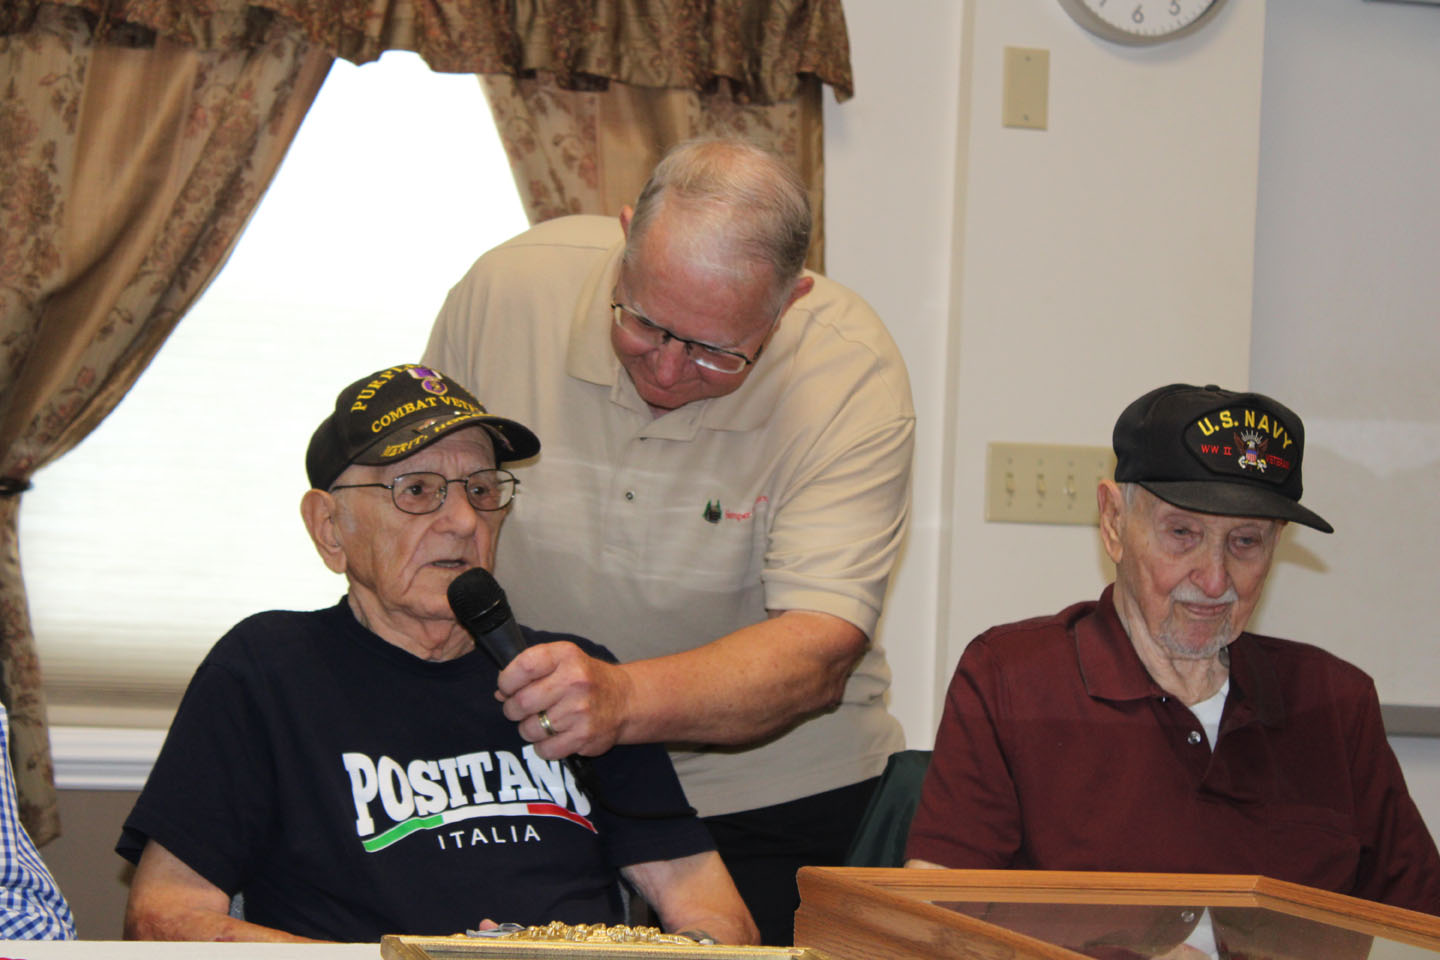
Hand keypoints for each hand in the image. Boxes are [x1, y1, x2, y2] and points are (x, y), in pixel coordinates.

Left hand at [495, 642, 633, 759]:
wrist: (625, 700)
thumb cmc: (586, 678)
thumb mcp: (562, 660)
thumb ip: (531, 670)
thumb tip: (500, 693)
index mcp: (566, 656)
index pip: (523, 667)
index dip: (507, 681)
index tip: (507, 688)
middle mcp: (574, 680)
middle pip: (521, 702)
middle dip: (513, 709)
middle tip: (521, 709)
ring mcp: (580, 710)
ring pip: (529, 729)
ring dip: (529, 729)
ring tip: (542, 722)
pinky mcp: (584, 736)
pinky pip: (545, 750)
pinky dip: (543, 747)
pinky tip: (554, 736)